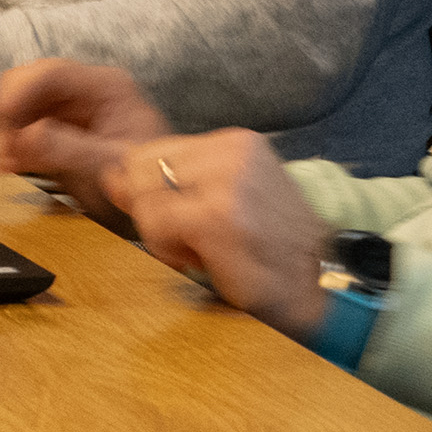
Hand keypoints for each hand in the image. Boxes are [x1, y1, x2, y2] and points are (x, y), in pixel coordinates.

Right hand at [0, 58, 171, 230]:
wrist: (162, 200)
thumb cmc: (148, 180)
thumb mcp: (111, 166)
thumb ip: (69, 150)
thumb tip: (27, 136)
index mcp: (107, 87)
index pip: (52, 74)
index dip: (19, 93)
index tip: (2, 120)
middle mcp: (85, 90)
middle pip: (29, 82)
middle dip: (8, 113)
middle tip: (1, 147)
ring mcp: (69, 107)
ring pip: (19, 102)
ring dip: (5, 130)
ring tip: (5, 162)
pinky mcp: (57, 127)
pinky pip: (22, 124)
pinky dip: (11, 143)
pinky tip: (12, 163)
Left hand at [0, 63, 328, 330]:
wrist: (322, 289)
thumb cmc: (269, 250)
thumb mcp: (220, 202)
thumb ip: (167, 183)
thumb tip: (109, 175)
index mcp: (236, 142)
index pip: (148, 151)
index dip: (146, 192)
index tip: (176, 219)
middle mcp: (234, 152)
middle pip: (138, 171)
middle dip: (151, 212)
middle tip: (192, 240)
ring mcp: (229, 183)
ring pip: (143, 197)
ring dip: (160, 235)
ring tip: (201, 250)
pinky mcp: (220, 218)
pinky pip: (156, 226)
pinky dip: (169, 250)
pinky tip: (201, 260)